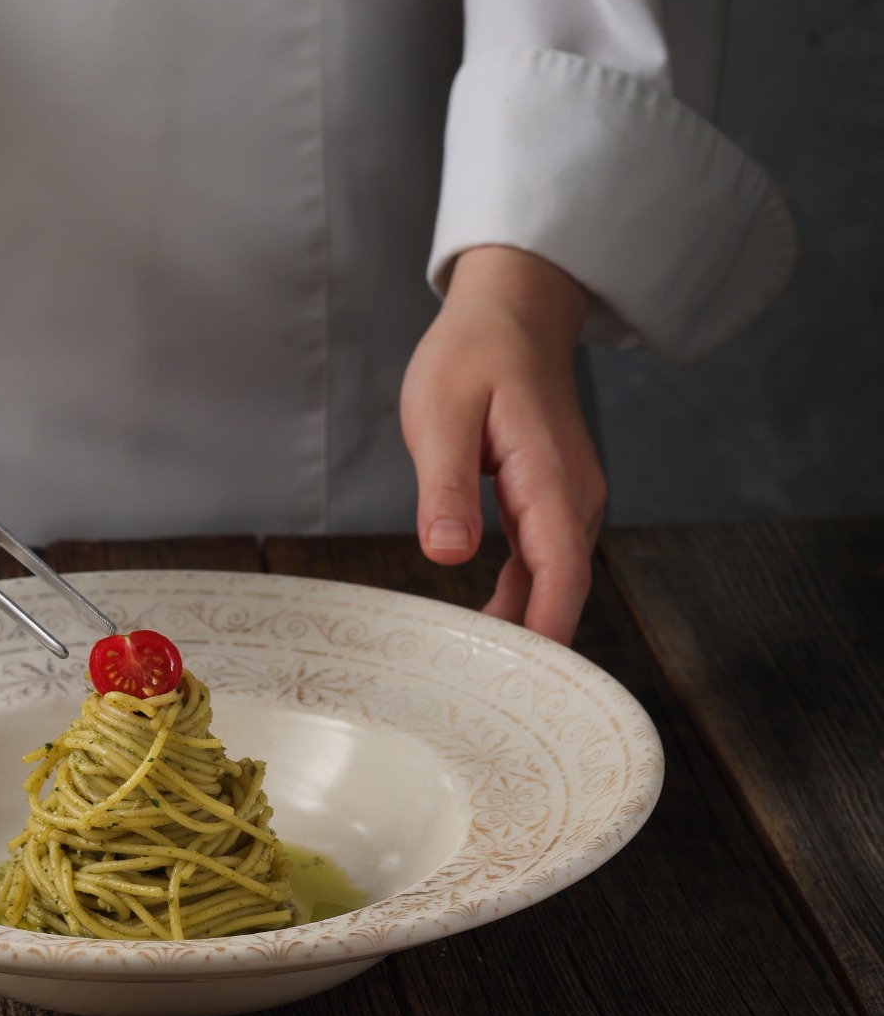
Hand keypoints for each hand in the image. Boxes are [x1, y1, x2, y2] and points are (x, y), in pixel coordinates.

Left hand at [399, 246, 605, 644]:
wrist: (513, 312)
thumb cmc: (474, 355)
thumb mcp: (441, 412)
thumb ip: (444, 485)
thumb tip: (448, 552)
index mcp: (549, 476)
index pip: (560, 570)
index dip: (548, 628)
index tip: (530, 682)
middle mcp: (573, 496)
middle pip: (565, 587)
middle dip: (538, 645)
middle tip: (494, 703)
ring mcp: (568, 499)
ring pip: (556, 579)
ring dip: (530, 625)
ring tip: (486, 679)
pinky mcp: (553, 501)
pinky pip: (545, 563)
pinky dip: (525, 598)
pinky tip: (491, 627)